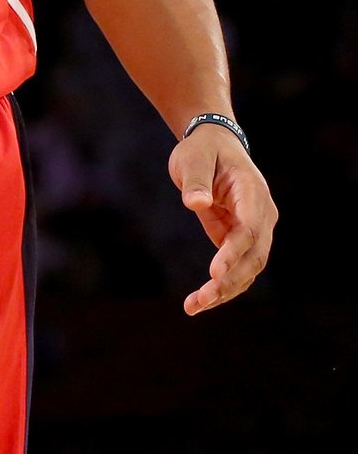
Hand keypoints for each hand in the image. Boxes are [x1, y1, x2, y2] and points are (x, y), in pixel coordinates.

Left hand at [169, 125, 276, 315]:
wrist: (213, 147)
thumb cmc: (202, 150)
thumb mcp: (192, 158)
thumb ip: (195, 181)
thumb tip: (195, 202)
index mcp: (253, 193)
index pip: (249, 229)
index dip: (234, 252)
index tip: (214, 272)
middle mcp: (261, 216)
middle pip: (254, 256)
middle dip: (230, 281)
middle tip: (201, 300)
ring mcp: (255, 230)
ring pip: (248, 269)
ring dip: (225, 290)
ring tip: (194, 306)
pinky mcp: (240, 239)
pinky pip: (236, 267)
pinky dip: (221, 285)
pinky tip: (200, 301)